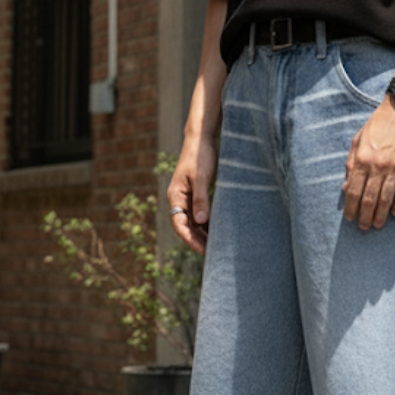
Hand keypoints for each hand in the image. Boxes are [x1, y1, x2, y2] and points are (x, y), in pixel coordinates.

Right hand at [167, 134, 217, 254]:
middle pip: (186, 227)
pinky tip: (218, 232)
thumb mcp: (202, 178)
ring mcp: (187, 198)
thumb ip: (201, 199)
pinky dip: (207, 224)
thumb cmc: (200, 156)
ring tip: (217, 247)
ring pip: (193, 222)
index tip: (203, 251)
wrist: (201, 140)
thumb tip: (201, 221)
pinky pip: (199, 215)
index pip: (179, 224)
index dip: (190, 239)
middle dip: (198, 241)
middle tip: (213, 255)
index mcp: (175, 196)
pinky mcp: (196, 195)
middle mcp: (178, 200)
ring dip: (203, 234)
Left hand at [342, 96, 394, 230]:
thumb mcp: (357, 141)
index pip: (353, 190)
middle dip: (365, 216)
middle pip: (369, 198)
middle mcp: (377, 165)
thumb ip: (351, 164)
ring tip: (377, 225)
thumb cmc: (377, 125)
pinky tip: (394, 212)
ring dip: (380, 215)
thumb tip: (346, 187)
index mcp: (361, 159)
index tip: (350, 217)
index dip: (351, 207)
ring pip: (386, 198)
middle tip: (363, 227)